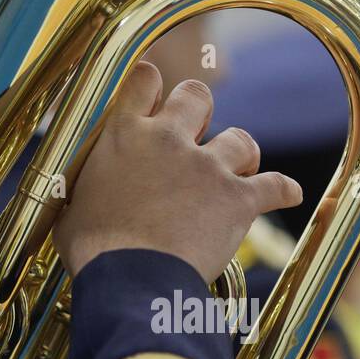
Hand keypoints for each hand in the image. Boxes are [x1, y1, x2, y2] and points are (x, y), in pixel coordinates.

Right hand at [53, 62, 301, 282]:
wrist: (129, 279)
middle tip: (196, 132)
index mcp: (124, 134)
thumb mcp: (72, 206)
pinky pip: (276, 185)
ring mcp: (206, 166)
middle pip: (196, 95)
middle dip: (200, 110)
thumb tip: (75, 201)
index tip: (154, 100)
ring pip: (241, 138)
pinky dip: (283, 190)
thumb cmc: (93, 250)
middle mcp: (167, 139)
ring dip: (241, 155)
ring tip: (239, 170)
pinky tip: (287, 194)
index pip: (144, 79)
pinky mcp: (237, 197)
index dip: (152, 86)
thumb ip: (85, 188)